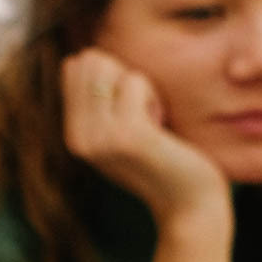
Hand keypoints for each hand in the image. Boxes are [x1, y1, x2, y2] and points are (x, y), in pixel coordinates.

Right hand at [61, 49, 230, 230]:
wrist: (189, 205)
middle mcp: (77, 136)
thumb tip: (80, 56)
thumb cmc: (163, 161)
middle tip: (142, 114)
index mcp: (72, 134)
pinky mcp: (126, 135)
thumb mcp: (118, 131)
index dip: (109, 74)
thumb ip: (97, 100)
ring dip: (141, 87)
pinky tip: (160, 127)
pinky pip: (135, 81)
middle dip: (122, 75)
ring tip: (151, 122)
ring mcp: (99, 137)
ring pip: (112, 68)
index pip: (74, 65)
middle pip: (90, 60)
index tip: (128, 109)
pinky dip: (153, 95)